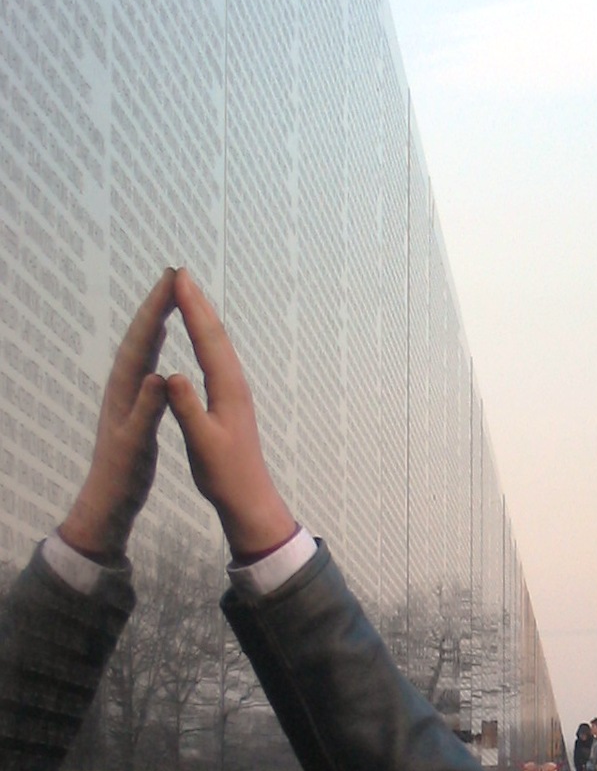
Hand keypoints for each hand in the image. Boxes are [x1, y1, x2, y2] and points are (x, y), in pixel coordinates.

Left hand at [58, 269, 174, 559]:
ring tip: (169, 297)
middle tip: (173, 275)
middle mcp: (122, 385)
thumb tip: (155, 374)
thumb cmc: (122, 476)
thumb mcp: (136, 444)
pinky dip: (153, 344)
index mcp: (124, 391)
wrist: (106, 500)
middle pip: (139, 336)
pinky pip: (144, 363)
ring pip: (141, 346)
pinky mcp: (132, 403)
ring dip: (154, 319)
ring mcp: (125, 393)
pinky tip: (160, 340)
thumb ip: (146, 409)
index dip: (155, 310)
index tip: (171, 282)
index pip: (141, 341)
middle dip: (155, 305)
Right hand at [166, 269, 295, 558]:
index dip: (193, 308)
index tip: (179, 279)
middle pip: (216, 336)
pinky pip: (217, 360)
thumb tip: (172, 374)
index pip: (208, 340)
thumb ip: (187, 409)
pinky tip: (201, 338)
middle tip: (181, 273)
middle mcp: (235, 386)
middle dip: (198, 303)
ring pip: (219, 346)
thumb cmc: (225, 475)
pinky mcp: (231, 402)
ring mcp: (235, 393)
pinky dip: (207, 340)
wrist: (249, 497)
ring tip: (189, 294)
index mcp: (227, 391)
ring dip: (204, 318)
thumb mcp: (202, 443)